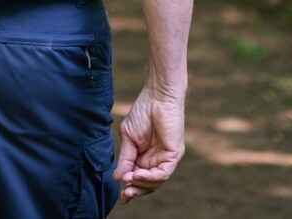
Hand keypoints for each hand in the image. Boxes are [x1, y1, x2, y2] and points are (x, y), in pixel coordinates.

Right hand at [114, 82, 184, 203]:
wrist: (157, 96)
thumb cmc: (143, 113)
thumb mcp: (128, 139)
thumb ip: (125, 159)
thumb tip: (117, 178)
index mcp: (144, 157)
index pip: (138, 178)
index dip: (129, 188)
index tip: (120, 196)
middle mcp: (156, 160)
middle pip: (148, 184)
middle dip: (135, 191)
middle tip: (124, 194)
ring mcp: (166, 158)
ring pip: (156, 182)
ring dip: (141, 184)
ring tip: (129, 180)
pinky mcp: (174, 154)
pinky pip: (163, 173)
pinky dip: (150, 177)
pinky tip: (137, 174)